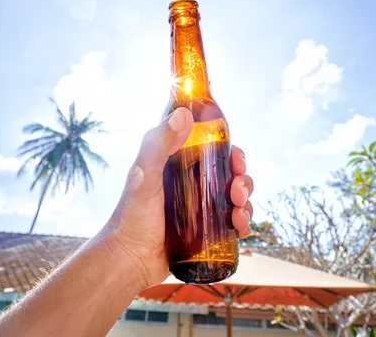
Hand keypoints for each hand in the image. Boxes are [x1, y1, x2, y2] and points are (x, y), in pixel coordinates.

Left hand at [102, 107, 253, 289]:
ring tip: (239, 214)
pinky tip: (241, 229)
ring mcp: (201, 209)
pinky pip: (233, 223)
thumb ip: (159, 145)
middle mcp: (192, 184)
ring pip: (236, 198)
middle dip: (243, 180)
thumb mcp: (144, 175)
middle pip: (230, 174)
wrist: (129, 261)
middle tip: (238, 192)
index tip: (237, 158)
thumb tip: (185, 114)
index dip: (230, 151)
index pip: (213, 150)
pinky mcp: (206, 232)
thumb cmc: (131, 216)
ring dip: (246, 203)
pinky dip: (243, 223)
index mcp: (179, 166)